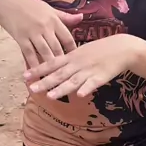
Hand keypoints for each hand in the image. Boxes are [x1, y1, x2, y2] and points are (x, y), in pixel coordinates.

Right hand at [0, 0, 82, 69]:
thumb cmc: (30, 6)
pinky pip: (29, 54)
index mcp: (54, 19)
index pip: (67, 38)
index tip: (77, 60)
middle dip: (63, 62)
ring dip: (50, 66)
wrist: (6, 3)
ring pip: (44, 52)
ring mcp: (32, 33)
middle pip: (57, 48)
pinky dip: (33, 65)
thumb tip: (81, 17)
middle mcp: (45, 27)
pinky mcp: (21, 38)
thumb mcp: (49, 9)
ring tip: (55, 77)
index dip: (73, 50)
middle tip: (68, 74)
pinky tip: (37, 73)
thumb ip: (65, 17)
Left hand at [24, 33, 141, 99]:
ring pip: (73, 81)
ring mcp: (89, 70)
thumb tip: (53, 66)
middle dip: (45, 82)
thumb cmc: (100, 50)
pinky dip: (86, 89)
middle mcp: (77, 63)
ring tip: (50, 96)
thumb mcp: (81, 50)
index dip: (38, 70)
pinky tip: (79, 95)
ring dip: (61, 89)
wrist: (121, 48)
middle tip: (31, 89)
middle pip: (59, 74)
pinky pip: (92, 84)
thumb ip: (68, 60)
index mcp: (72, 56)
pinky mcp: (101, 77)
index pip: (52, 63)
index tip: (25, 76)